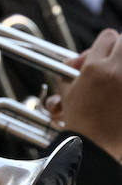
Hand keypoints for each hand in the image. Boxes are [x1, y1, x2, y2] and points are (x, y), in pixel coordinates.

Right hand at [55, 29, 121, 159]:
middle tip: (110, 62)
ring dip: (120, 64)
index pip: (107, 37)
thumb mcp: (68, 92)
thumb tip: (80, 62)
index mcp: (96, 68)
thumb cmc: (81, 123)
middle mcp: (118, 72)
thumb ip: (73, 71)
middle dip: (116, 49)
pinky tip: (116, 93)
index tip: (99, 54)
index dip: (103, 44)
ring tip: (114, 76)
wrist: (98, 147)